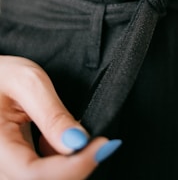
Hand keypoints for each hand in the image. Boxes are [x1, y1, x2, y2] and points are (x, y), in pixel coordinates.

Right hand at [0, 56, 121, 179]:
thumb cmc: (3, 74)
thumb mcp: (28, 82)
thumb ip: (52, 113)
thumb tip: (78, 142)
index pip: (34, 174)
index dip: (74, 166)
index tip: (102, 145)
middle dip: (76, 166)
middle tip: (98, 142)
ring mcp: (4, 169)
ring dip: (68, 166)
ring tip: (75, 135)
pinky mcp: (13, 167)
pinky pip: (39, 175)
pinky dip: (59, 163)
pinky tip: (58, 140)